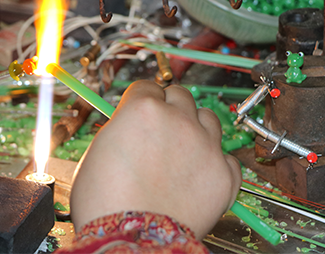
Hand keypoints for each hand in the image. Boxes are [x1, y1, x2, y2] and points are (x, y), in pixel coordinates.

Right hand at [70, 80, 240, 239]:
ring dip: (195, 127)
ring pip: (208, 117)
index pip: (147, 86)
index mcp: (143, 109)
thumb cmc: (105, 201)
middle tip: (160, 129)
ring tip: (182, 148)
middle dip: (169, 107)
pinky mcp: (223, 174)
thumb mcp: (98, 151)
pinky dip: (215, 162)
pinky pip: (227, 156)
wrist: (130, 239)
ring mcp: (205, 145)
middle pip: (180, 95)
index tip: (140, 111)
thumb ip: (121, 129)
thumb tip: (130, 128)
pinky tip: (199, 174)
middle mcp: (178, 120)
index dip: (141, 100)